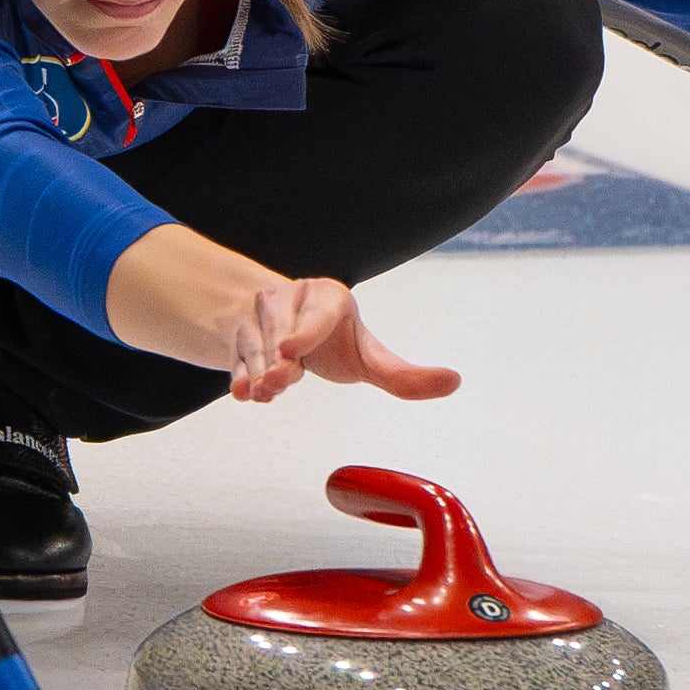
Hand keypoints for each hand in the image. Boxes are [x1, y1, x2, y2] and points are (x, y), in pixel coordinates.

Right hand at [228, 277, 461, 405]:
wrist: (284, 334)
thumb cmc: (334, 342)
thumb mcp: (367, 357)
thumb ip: (402, 375)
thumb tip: (454, 382)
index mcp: (329, 296)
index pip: (318, 313)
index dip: (305, 331)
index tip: (291, 351)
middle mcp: (291, 297)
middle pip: (281, 331)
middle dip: (278, 360)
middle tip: (280, 382)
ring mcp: (260, 313)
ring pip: (254, 342)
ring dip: (258, 372)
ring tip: (265, 392)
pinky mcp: (237, 332)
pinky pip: (234, 354)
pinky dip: (238, 375)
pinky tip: (243, 392)